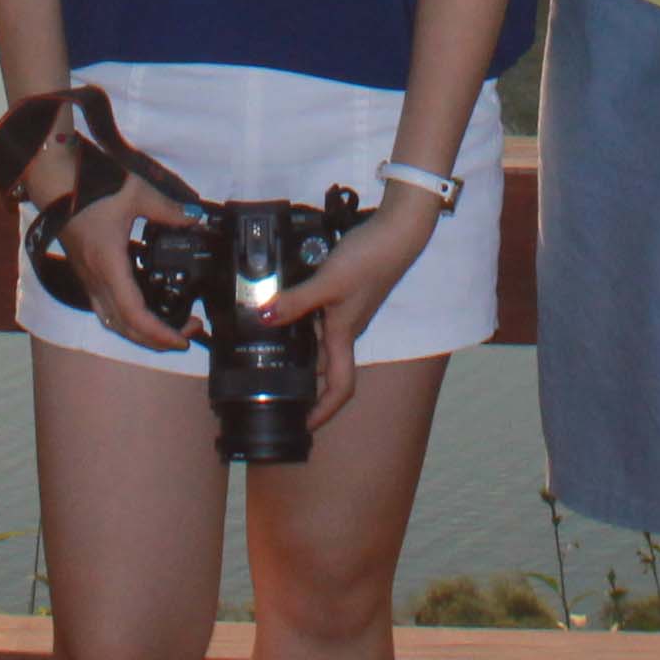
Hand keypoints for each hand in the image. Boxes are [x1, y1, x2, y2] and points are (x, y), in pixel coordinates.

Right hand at [51, 168, 197, 350]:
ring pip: (114, 323)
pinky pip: (106, 311)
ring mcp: (90, 281)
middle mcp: (97, 281)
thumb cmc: (91, 190)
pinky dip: (127, 322)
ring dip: (141, 334)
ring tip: (168, 329)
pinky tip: (143, 313)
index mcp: (110, 266)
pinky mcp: (87, 276)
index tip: (184, 338)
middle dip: (157, 340)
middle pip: (125, 329)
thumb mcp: (135, 194)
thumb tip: (194, 218)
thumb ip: (167, 208)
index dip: (160, 334)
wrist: (56, 186)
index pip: (135, 315)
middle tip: (188, 333)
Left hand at [263, 193, 442, 426]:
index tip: (303, 426)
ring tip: (271, 352)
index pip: (339, 388)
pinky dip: (303, 322)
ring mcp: (347, 311)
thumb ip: (296, 301)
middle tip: (274, 390)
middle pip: (327, 369)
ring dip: (302, 352)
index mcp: (344, 336)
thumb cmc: (369, 261)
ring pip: (322, 343)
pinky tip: (286, 308)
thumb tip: (263, 320)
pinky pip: (321, 319)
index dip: (323, 412)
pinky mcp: (345, 293)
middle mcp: (346, 329)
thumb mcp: (328, 282)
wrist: (396, 232)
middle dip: (306, 384)